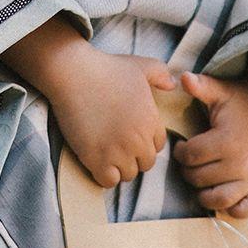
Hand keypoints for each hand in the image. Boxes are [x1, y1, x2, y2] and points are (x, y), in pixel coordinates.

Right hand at [4, 20, 176, 187]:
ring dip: (119, 168)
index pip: (158, 146)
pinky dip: (104, 176)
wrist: (74, 73)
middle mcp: (138, 139)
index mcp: (151, 120)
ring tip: (106, 154)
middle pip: (146, 164)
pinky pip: (109, 181)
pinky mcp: (96, 158)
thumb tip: (173, 84)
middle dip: (134, 158)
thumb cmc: (106, 68)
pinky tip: (96, 162)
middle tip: (117, 147)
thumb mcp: (140, 65)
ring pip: (128, 175)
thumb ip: (161, 74)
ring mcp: (117, 151)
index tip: (129, 136)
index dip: (145, 143)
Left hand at [172, 39, 247, 217]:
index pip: (190, 157)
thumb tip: (182, 77)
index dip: (180, 152)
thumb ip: (201, 86)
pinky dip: (232, 208)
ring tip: (203, 177)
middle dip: (189, 170)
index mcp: (228, 141)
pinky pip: (244, 210)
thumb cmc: (241, 100)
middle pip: (198, 179)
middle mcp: (241, 164)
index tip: (184, 145)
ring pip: (216, 200)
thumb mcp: (221, 91)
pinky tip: (223, 192)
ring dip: (203, 192)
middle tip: (193, 159)